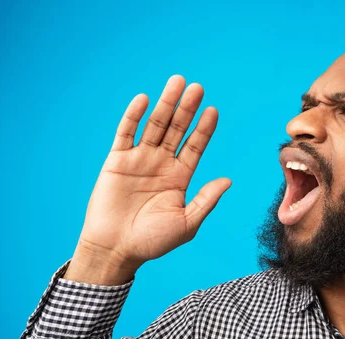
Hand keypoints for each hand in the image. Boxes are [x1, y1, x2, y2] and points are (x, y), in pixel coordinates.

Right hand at [65, 75, 230, 283]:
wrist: (116, 249)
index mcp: (180, 177)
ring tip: (176, 83)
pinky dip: (134, 116)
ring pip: (155, 125)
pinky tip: (144, 99)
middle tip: (197, 88)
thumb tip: (228, 180)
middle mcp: (162, 164)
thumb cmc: (153, 241)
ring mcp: (140, 160)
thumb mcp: (187, 222)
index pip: (195, 146)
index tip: (213, 111)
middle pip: (177, 130)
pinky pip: (126, 134)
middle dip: (187, 109)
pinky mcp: (117, 161)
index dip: (204, 129)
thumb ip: (206, 199)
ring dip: (165, 104)